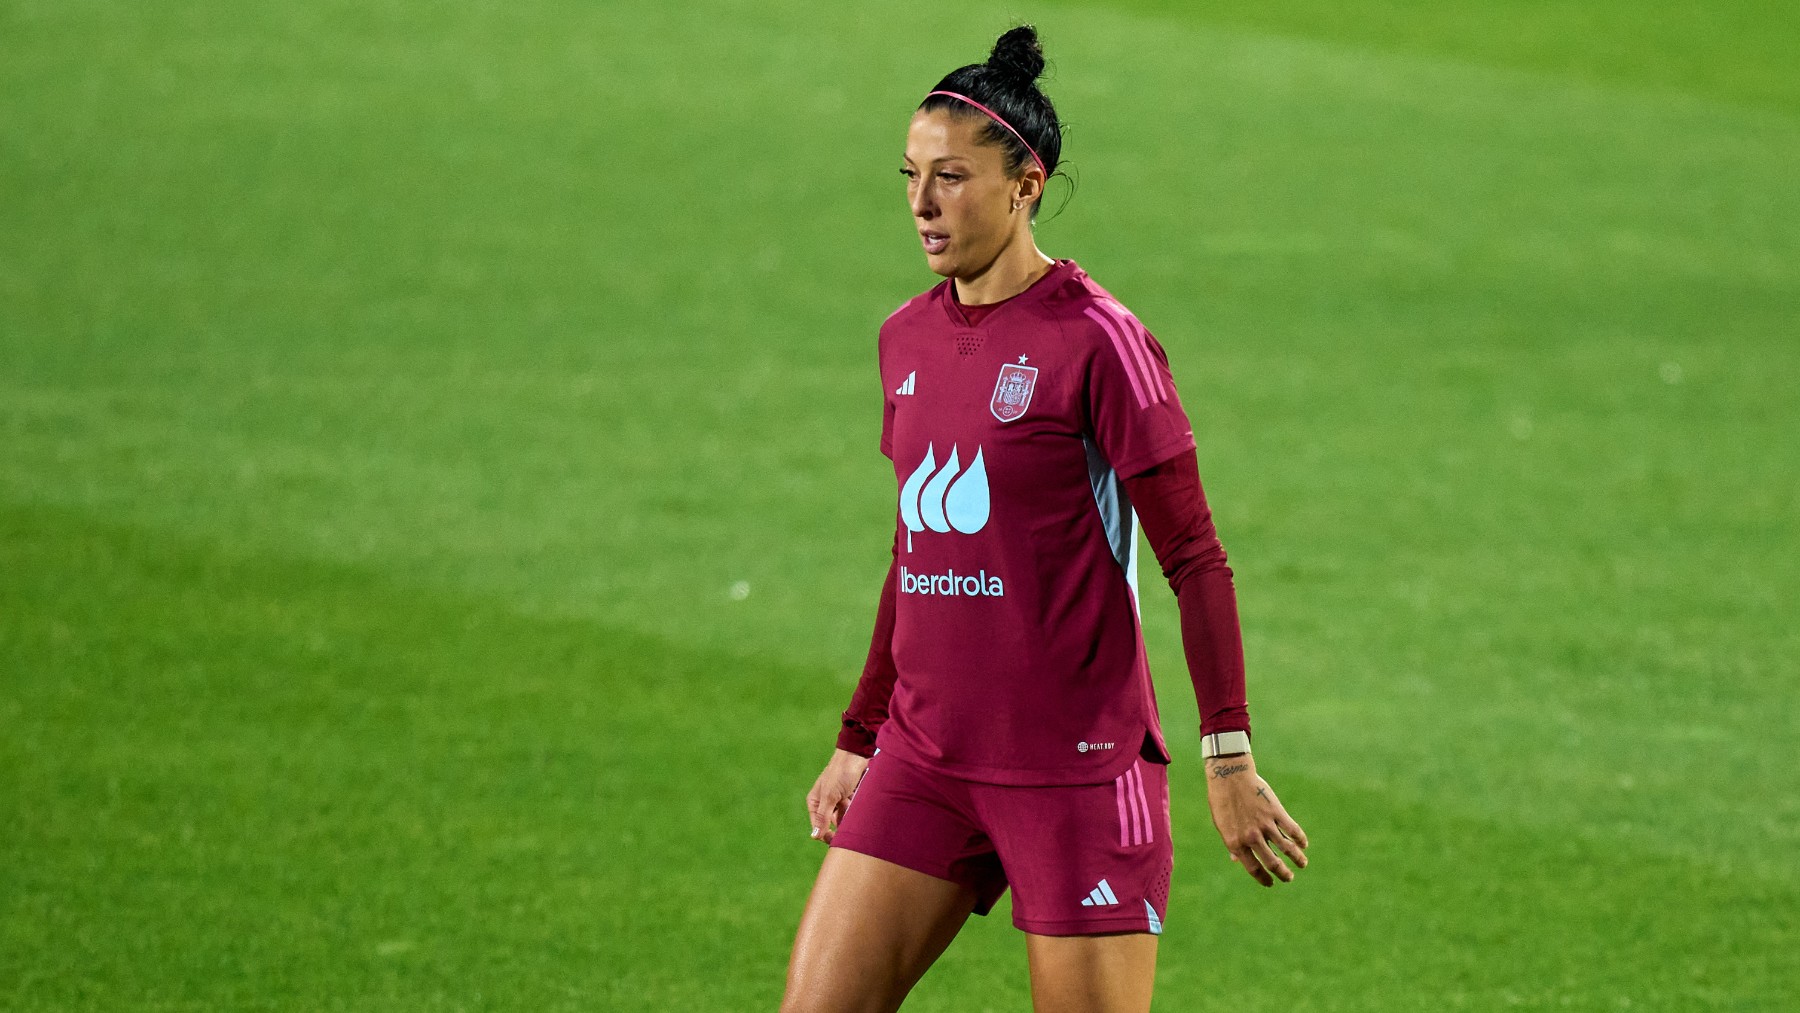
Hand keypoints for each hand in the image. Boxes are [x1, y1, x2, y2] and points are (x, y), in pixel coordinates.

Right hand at [805, 748, 870, 844]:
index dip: (827, 836)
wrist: (857, 754)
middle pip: (831, 823)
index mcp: (815, 801)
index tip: (839, 842)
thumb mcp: (830, 796)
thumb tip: (814, 836)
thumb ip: (823, 816)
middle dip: (841, 827)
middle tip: (851, 832)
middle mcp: (825, 802)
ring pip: (844, 818)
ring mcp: (838, 799)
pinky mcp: (850, 796)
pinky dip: (856, 810)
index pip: (818, 826)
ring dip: (850, 818)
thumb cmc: (841, 772)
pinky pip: (852, 810)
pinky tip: (860, 804)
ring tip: (856, 810)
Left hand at [1204, 753, 1308, 886]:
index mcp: (1236, 842)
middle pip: (1273, 863)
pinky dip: (1300, 839)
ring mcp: (1265, 824)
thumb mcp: (1222, 824)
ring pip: (1287, 848)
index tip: (1270, 883)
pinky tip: (1303, 844)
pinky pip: (1293, 830)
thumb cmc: (1223, 800)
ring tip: (1302, 864)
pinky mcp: (1276, 812)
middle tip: (1289, 877)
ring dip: (1297, 859)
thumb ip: (1232, 843)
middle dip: (1283, 874)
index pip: (1253, 868)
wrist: (1230, 775)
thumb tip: (1236, 860)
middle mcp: (1251, 837)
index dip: (1263, 879)